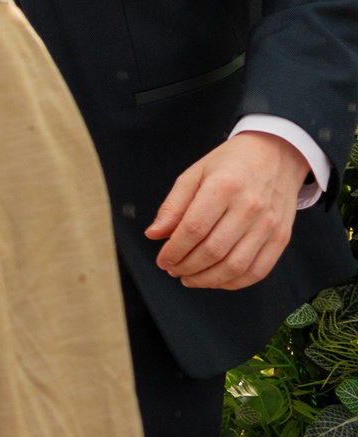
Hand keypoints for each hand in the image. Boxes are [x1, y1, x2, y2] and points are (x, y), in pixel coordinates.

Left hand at [147, 131, 310, 289]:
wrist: (276, 154)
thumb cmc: (231, 163)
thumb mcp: (194, 174)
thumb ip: (173, 205)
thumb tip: (154, 234)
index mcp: (223, 187)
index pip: (193, 229)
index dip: (174, 250)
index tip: (162, 260)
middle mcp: (249, 207)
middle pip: (213, 250)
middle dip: (187, 266)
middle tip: (172, 270)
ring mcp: (269, 224)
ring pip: (235, 266)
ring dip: (208, 279)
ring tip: (190, 278)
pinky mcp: (282, 237)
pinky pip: (258, 270)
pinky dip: (235, 282)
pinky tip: (217, 280)